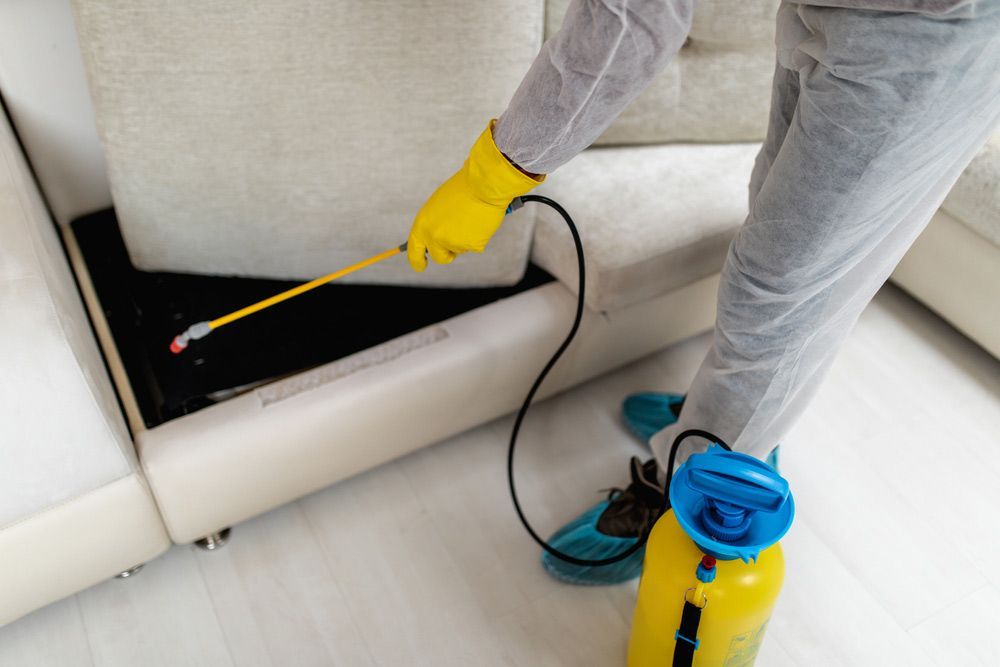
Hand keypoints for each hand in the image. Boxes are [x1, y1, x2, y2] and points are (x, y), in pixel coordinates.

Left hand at [407, 120, 543, 271]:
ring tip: (471, 218)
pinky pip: (475, 245)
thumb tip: (440, 240)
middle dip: (448, 253)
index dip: (417, 261)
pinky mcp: (471, 246)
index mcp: (422, 224)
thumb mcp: (439, 205)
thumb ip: (435, 224)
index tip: (421, 266)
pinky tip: (480, 221)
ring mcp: (453, 243)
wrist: (483, 184)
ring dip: (465, 239)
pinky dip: (479, 236)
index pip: (414, 250)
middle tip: (455, 244)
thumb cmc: (462, 189)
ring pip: (460, 249)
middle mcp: (434, 237)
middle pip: (440, 257)